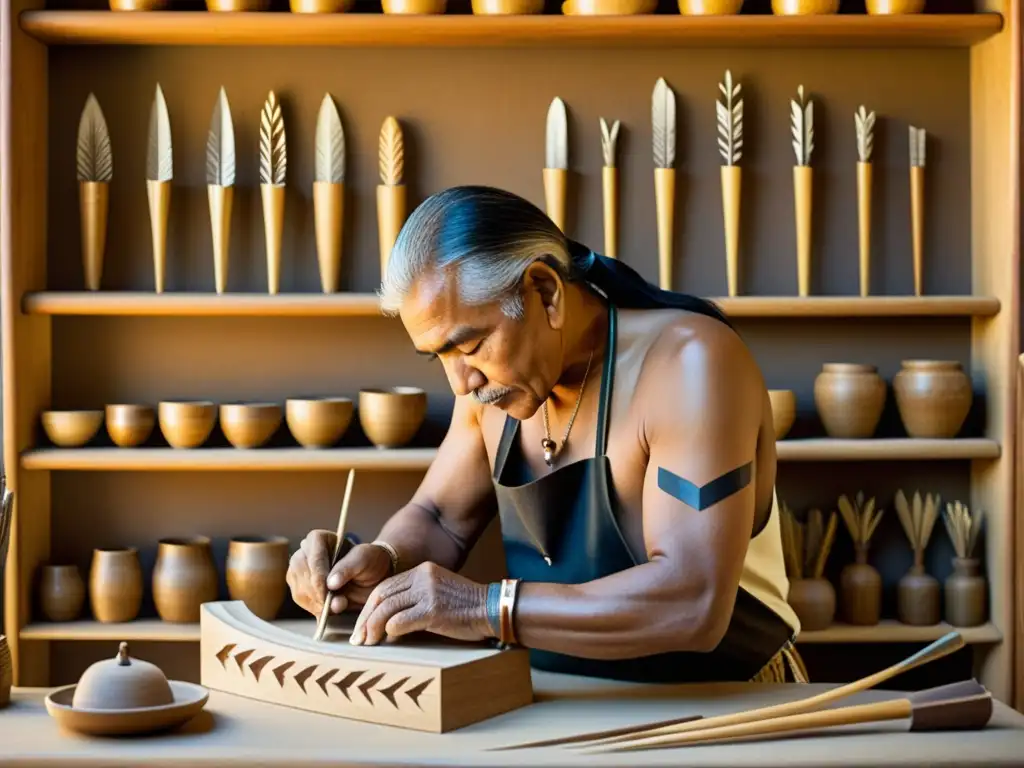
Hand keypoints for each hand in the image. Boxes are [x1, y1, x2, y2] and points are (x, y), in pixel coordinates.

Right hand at [286, 531, 390, 616]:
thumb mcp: (364, 560)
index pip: (312, 556)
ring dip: (316, 603)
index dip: (318, 576)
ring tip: (336, 607)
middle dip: (316, 592)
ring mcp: (299, 571)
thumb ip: (348, 568)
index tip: (327, 593)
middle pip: (300, 573)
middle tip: (332, 605)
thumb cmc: (368, 562)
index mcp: (319, 539)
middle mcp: (304, 553)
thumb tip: (330, 583)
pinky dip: (314, 608)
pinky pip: (301, 599)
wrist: (371, 577)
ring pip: (299, 588)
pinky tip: (327, 611)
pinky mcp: (300, 587)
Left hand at [350, 561, 493, 645]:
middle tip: (358, 637)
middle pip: (381, 596)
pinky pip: (399, 622)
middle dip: (365, 618)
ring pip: (387, 609)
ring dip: (372, 628)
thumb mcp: (438, 593)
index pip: (385, 587)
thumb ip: (415, 599)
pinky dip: (389, 632)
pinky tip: (388, 641)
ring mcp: (428, 593)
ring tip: (367, 642)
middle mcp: (423, 577)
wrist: (491, 609)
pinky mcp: (433, 610)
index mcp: (422, 571)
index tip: (362, 625)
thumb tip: (388, 622)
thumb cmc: (466, 608)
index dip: (369, 607)